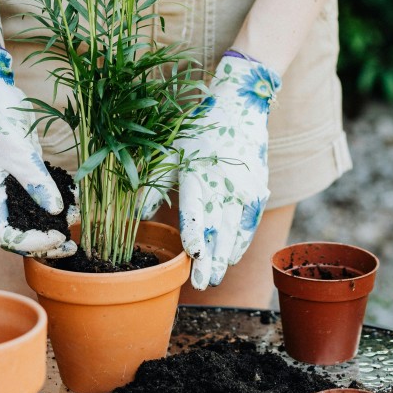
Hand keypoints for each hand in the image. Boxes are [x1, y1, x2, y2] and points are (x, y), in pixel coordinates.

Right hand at [0, 47, 75, 257]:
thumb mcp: (18, 151)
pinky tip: (77, 203)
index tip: (57, 235)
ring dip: (55, 224)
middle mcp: (0, 195)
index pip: (4, 235)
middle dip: (45, 243)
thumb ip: (36, 182)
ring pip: (33, 217)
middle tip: (72, 245)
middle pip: (19, 233)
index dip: (30, 243)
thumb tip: (55, 211)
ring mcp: (13, 184)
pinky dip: (59, 202)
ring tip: (78, 223)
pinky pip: (43, 196)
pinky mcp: (27, 172)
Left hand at [175, 53, 280, 288]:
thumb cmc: (198, 133)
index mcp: (199, 170)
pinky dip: (240, 243)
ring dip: (225, 257)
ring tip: (213, 279)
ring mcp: (245, 188)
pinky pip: (249, 224)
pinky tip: (231, 258)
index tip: (192, 252)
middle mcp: (224, 182)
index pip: (198, 205)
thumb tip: (134, 216)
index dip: (195, 229)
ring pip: (235, 230)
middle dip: (211, 257)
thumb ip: (153, 184)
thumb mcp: (170, 151)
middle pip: (218, 226)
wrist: (241, 109)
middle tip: (202, 283)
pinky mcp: (258, 192)